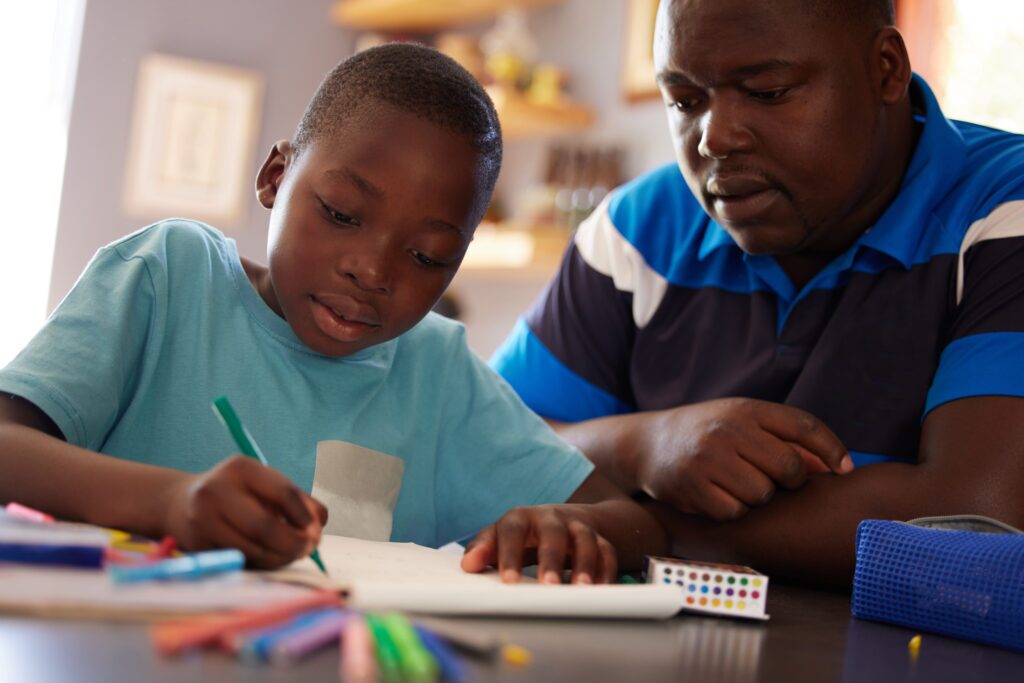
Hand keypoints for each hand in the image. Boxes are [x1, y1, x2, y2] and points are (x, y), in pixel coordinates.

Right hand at [162, 456, 326, 568]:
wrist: (181, 502)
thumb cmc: (237, 492)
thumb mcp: (265, 485)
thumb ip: (299, 500)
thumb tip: (320, 523)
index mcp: (242, 468)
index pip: (283, 494)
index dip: (305, 516)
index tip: (316, 529)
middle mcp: (217, 490)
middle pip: (265, 527)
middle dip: (294, 543)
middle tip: (309, 548)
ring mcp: (203, 519)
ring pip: (253, 549)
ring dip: (281, 557)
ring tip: (293, 554)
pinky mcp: (198, 544)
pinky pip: (241, 560)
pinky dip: (263, 563)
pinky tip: (271, 556)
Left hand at [460, 505, 617, 583]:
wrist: (559, 519)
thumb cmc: (520, 534)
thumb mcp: (499, 537)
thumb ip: (483, 549)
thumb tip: (468, 565)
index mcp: (520, 518)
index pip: (512, 532)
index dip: (510, 555)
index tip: (508, 581)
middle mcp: (551, 519)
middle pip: (552, 533)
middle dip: (551, 559)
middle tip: (549, 585)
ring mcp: (576, 527)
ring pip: (585, 540)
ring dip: (585, 564)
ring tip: (581, 589)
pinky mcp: (599, 539)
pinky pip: (607, 551)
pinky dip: (607, 569)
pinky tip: (602, 588)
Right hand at [636, 398, 850, 520]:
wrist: (648, 443)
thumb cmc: (708, 434)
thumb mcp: (743, 423)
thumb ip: (786, 440)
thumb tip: (835, 468)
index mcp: (746, 409)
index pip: (804, 425)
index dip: (832, 449)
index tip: (846, 469)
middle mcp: (727, 430)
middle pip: (789, 468)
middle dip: (788, 480)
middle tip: (769, 477)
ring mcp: (708, 459)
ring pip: (763, 495)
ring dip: (757, 497)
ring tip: (736, 483)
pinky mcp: (692, 488)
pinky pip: (736, 512)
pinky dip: (733, 509)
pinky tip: (717, 494)